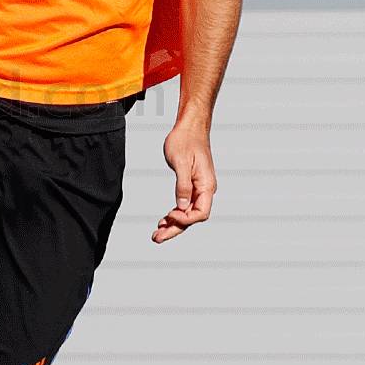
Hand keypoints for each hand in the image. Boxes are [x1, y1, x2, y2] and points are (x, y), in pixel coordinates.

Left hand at [153, 120, 216, 243]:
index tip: (169, 217)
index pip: (200, 213)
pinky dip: (174, 214)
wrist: (190, 126)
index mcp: (206, 184)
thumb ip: (182, 185)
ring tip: (157, 234)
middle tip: (157, 238)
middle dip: (176, 229)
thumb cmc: (186, 140)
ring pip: (188, 213)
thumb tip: (181, 206)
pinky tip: (164, 220)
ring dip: (173, 225)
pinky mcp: (192, 186)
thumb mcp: (181, 162)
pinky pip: (185, 205)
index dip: (185, 219)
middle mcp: (205, 189)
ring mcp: (199, 188)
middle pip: (193, 218)